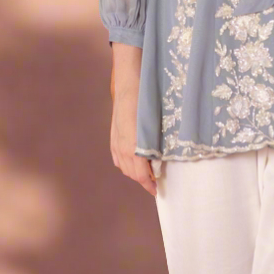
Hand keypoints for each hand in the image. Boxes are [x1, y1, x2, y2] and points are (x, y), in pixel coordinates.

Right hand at [109, 52, 157, 197]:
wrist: (129, 83)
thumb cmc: (147, 102)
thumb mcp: (155, 125)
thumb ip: (155, 145)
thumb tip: (160, 161)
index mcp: (133, 146)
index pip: (140, 174)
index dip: (148, 184)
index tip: (157, 190)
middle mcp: (122, 146)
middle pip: (132, 173)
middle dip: (143, 180)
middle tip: (156, 182)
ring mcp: (115, 141)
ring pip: (123, 166)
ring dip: (135, 173)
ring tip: (147, 173)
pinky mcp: (113, 136)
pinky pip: (117, 157)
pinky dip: (126, 164)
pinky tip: (133, 162)